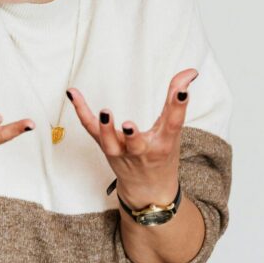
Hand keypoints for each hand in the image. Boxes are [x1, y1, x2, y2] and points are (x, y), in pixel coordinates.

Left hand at [68, 68, 198, 207]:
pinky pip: (90, 130)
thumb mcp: (172, 131)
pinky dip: (81, 111)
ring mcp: (121, 152)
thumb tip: (190, 71)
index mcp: (164, 144)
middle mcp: (142, 151)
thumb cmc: (161, 156)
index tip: (182, 92)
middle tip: (128, 125)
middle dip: (132, 136)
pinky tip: (73, 93)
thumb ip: (176, 100)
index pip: (173, 125)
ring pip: (111, 145)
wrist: (148, 190)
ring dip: (105, 130)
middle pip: (136, 145)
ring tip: (105, 112)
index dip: (178, 108)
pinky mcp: (105, 147)